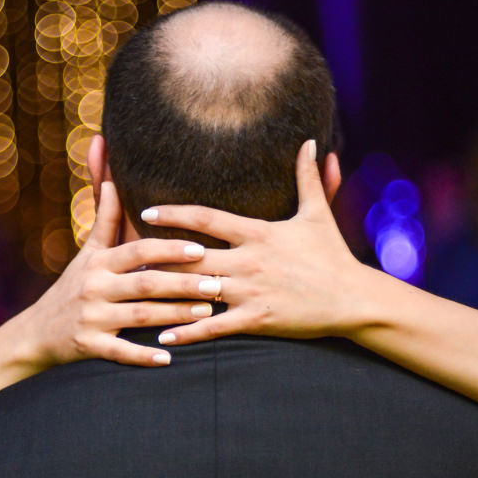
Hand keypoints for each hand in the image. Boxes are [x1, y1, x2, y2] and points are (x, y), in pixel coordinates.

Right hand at [21, 181, 215, 367]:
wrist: (35, 332)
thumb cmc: (72, 287)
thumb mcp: (87, 254)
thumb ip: (105, 219)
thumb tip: (113, 181)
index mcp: (98, 263)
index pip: (138, 251)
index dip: (169, 249)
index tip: (201, 248)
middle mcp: (94, 287)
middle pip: (146, 283)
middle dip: (183, 283)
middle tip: (217, 284)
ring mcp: (91, 318)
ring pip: (140, 316)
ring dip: (175, 315)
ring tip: (207, 312)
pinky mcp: (88, 346)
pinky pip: (120, 352)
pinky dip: (144, 356)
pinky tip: (169, 357)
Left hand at [141, 140, 373, 344]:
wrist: (354, 298)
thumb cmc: (333, 255)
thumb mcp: (319, 214)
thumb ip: (308, 177)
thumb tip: (311, 142)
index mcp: (257, 233)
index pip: (206, 219)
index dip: (173, 214)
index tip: (146, 212)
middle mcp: (248, 261)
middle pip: (191, 257)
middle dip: (156, 256)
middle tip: (122, 255)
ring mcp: (251, 292)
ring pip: (197, 292)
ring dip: (164, 294)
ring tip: (131, 295)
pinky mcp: (258, 320)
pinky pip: (215, 327)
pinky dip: (188, 331)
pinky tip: (163, 335)